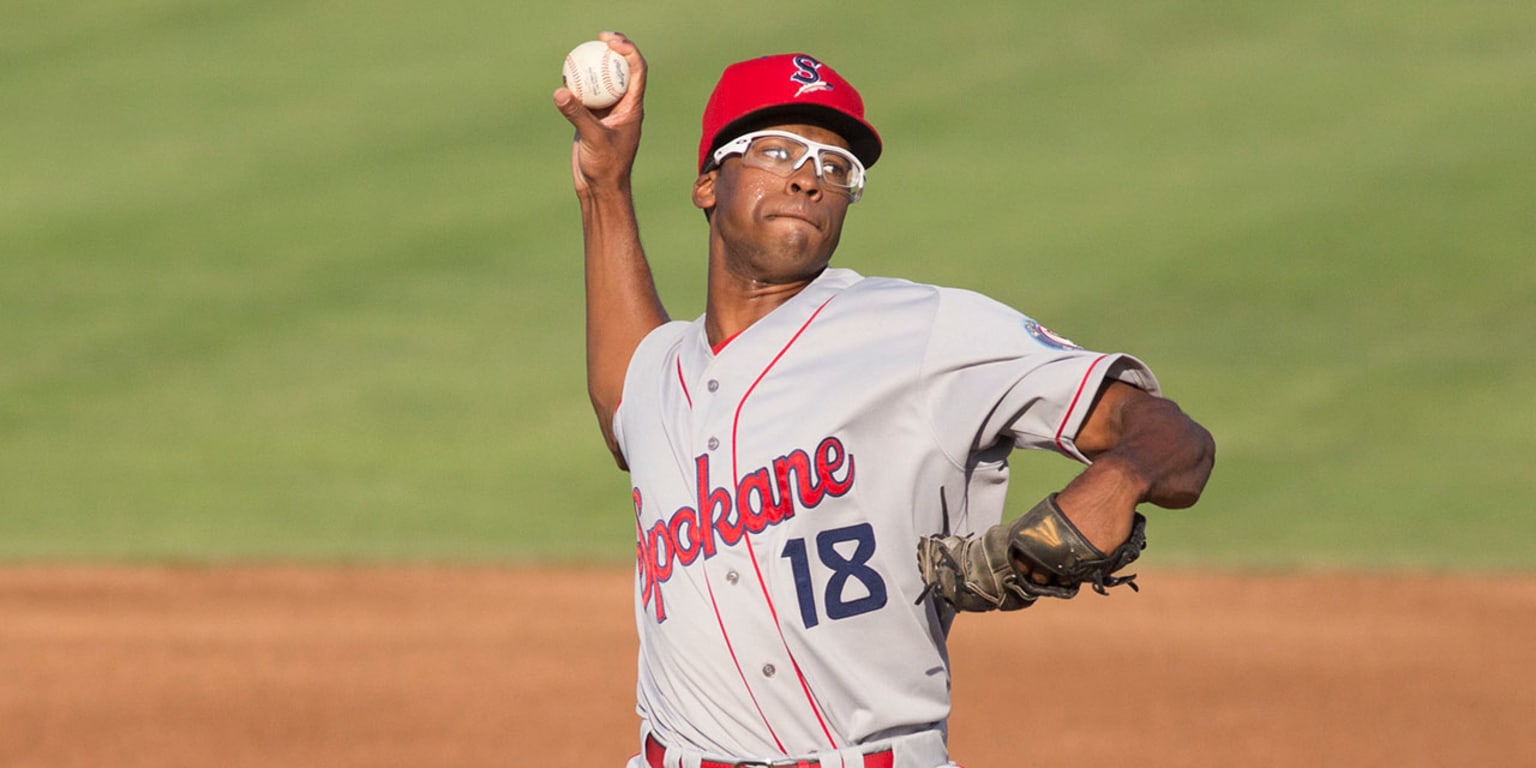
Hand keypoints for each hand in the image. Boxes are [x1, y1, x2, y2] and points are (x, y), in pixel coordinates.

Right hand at [552, 32, 647, 195]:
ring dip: (595, 66)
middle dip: (614, 50)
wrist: (600, 188)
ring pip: (603, 81)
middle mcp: (623, 106)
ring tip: (580, 52)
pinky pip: (586, 95)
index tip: (611, 42)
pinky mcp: (592, 119)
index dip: (628, 51)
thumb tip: (560, 91)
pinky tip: (566, 76)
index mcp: (633, 107)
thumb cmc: (606, 167)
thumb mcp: (593, 138)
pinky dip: (579, 84)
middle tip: (598, 38)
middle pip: (622, 70)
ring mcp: (608, 112)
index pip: (637, 71)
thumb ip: (577, 114)